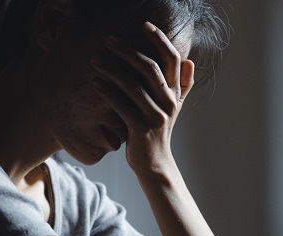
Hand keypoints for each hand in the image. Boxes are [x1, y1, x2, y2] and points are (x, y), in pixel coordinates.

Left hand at [91, 21, 195, 175]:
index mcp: (176, 93)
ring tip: (94, 60)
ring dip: (111, 69)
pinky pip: (121, 105)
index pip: (172, 59)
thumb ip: (182, 85)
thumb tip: (189, 61)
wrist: (154, 163)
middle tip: (108, 40)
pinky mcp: (140, 129)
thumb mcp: (173, 107)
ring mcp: (155, 116)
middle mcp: (169, 102)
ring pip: (133, 85)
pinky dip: (107, 92)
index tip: (144, 25)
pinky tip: (95, 83)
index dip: (160, 39)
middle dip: (127, 51)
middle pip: (150, 68)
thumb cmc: (158, 131)